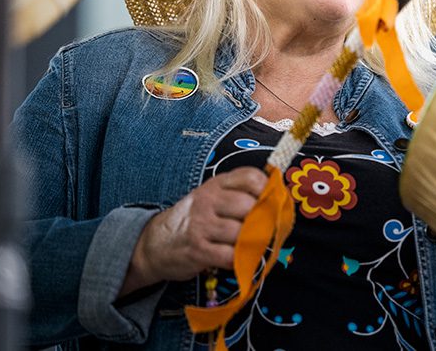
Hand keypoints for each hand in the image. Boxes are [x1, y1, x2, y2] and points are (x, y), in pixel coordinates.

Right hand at [119, 166, 267, 295]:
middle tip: (267, 230)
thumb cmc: (195, 219)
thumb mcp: (213, 197)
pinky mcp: (198, 250)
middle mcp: (208, 200)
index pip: (251, 177)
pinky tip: (241, 258)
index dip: (268, 190)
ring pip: (242, 232)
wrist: (156, 244)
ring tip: (255, 245)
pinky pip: (230, 256)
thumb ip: (241, 194)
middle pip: (249, 205)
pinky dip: (242, 260)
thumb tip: (280, 200)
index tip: (273, 203)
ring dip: (254, 242)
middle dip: (263, 220)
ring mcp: (201, 225)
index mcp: (217, 184)